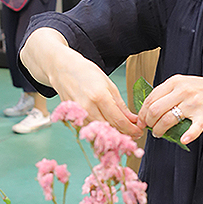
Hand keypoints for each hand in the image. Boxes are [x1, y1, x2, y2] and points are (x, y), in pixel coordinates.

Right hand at [23, 33, 141, 136]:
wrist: (63, 70)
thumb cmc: (86, 73)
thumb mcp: (109, 85)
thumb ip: (120, 105)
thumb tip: (132, 119)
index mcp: (99, 97)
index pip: (119, 121)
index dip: (131, 129)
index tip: (139, 131)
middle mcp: (87, 107)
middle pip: (110, 129)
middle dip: (124, 134)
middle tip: (134, 134)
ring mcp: (79, 114)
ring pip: (100, 131)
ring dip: (113, 133)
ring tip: (122, 130)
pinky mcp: (73, 118)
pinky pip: (91, 129)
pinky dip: (100, 130)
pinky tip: (107, 127)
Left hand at [139, 74, 202, 145]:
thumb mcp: (185, 84)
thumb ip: (169, 93)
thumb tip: (150, 108)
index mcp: (175, 82)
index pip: (151, 98)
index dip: (142, 112)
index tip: (141, 120)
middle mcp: (183, 91)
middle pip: (155, 110)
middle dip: (148, 122)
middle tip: (149, 128)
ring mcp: (194, 103)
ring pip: (167, 120)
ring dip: (160, 131)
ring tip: (160, 134)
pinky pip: (193, 129)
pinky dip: (187, 137)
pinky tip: (182, 140)